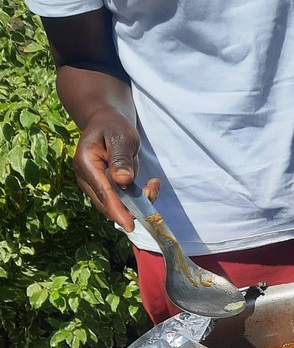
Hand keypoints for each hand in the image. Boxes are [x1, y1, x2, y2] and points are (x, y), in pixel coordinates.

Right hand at [72, 108, 154, 230]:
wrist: (107, 123)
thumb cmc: (114, 127)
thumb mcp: (121, 137)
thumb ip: (121, 159)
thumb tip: (123, 181)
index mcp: (85, 162)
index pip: (103, 191)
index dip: (117, 209)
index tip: (130, 225)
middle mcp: (86, 178)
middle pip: (107, 203)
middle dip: (132, 205)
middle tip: (153, 188)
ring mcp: (93, 185)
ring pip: (115, 206)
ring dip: (137, 202)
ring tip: (153, 184)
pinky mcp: (103, 189)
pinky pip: (120, 202)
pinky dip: (137, 199)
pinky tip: (150, 185)